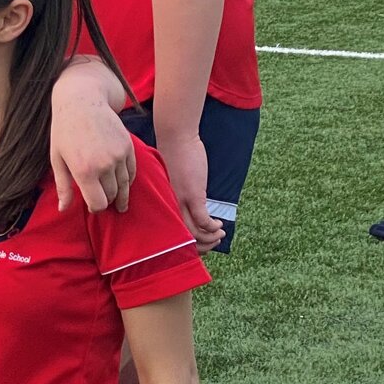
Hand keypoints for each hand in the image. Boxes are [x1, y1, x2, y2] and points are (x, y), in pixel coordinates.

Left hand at [50, 62, 135, 213]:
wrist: (81, 102)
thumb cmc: (64, 131)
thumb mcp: (57, 158)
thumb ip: (63, 186)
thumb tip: (62, 210)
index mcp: (84, 170)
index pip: (98, 203)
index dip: (95, 208)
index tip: (93, 207)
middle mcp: (104, 165)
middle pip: (112, 195)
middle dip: (107, 200)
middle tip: (104, 202)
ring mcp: (118, 155)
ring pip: (124, 185)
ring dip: (121, 194)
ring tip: (119, 203)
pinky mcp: (128, 147)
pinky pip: (132, 172)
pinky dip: (128, 180)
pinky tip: (124, 185)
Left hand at [156, 128, 225, 250]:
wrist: (176, 137)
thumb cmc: (174, 155)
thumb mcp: (172, 180)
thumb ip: (177, 193)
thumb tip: (187, 203)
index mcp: (164, 202)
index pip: (172, 232)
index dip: (187, 243)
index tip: (200, 244)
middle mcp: (170, 205)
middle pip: (184, 237)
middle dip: (201, 245)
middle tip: (214, 243)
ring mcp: (181, 201)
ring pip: (194, 232)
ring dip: (210, 238)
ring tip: (220, 235)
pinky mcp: (192, 194)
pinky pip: (203, 220)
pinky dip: (212, 227)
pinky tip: (219, 225)